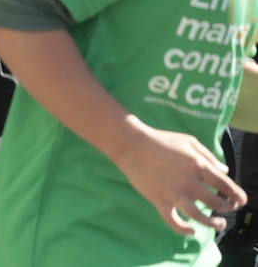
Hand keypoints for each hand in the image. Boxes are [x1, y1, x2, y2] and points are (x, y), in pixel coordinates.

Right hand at [113, 120, 245, 234]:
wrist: (130, 143)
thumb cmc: (161, 140)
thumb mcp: (188, 141)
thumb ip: (208, 156)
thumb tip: (225, 170)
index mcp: (197, 165)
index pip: (225, 185)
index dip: (237, 195)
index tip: (240, 201)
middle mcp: (188, 181)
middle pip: (215, 202)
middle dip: (226, 208)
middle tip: (227, 209)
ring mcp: (173, 192)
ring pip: (198, 215)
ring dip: (212, 223)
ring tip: (219, 224)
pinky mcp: (158, 199)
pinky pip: (172, 220)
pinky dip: (182, 229)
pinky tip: (191, 231)